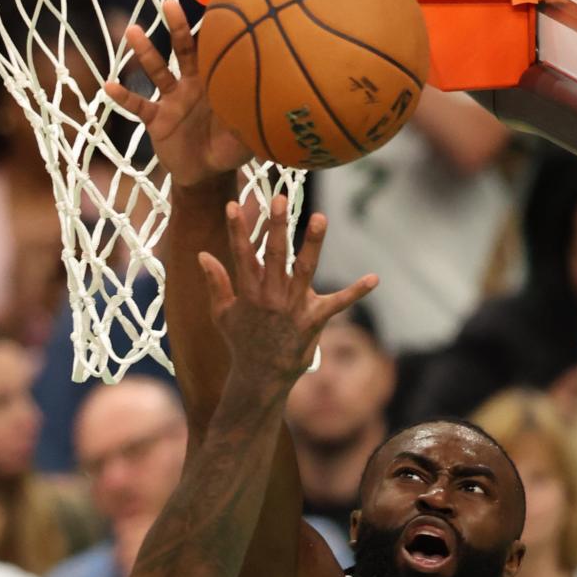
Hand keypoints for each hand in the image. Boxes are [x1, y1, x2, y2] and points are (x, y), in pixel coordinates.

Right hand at [106, 0, 250, 186]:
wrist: (205, 174)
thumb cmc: (229, 150)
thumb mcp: (246, 138)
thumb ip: (255, 121)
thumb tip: (278, 110)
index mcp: (215, 82)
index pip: (213, 50)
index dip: (213, 29)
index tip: (214, 4)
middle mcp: (191, 83)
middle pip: (182, 48)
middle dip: (176, 26)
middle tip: (169, 4)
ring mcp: (171, 98)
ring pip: (156, 70)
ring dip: (144, 52)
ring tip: (132, 32)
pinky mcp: (156, 118)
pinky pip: (138, 105)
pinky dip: (124, 97)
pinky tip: (110, 86)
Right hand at [201, 196, 377, 388]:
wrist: (261, 378)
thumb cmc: (242, 343)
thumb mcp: (223, 314)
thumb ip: (216, 283)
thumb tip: (203, 254)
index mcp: (249, 292)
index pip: (241, 254)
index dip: (237, 230)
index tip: (233, 205)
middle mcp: (272, 296)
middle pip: (275, 254)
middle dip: (277, 225)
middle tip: (279, 198)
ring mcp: (294, 307)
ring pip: (305, 269)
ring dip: (313, 243)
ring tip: (320, 217)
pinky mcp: (313, 321)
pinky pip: (337, 304)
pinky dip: (356, 292)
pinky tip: (374, 278)